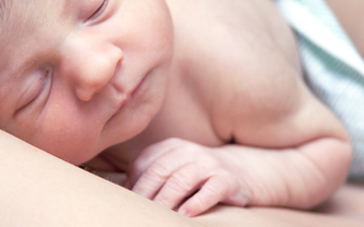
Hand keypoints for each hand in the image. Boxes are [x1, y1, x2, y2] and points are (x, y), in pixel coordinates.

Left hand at [125, 138, 250, 216]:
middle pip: (160, 171)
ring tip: (156, 216)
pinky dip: (196, 203)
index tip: (126, 202)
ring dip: (166, 200)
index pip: (144, 162)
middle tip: (135, 213)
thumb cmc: (197, 176)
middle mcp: (189, 151)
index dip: (133, 183)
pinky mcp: (227, 180)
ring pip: (182, 180)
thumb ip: (152, 175)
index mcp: (171, 147)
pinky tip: (185, 215)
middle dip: (145, 194)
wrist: (241, 171)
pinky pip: (211, 190)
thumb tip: (122, 195)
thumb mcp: (174, 167)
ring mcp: (209, 164)